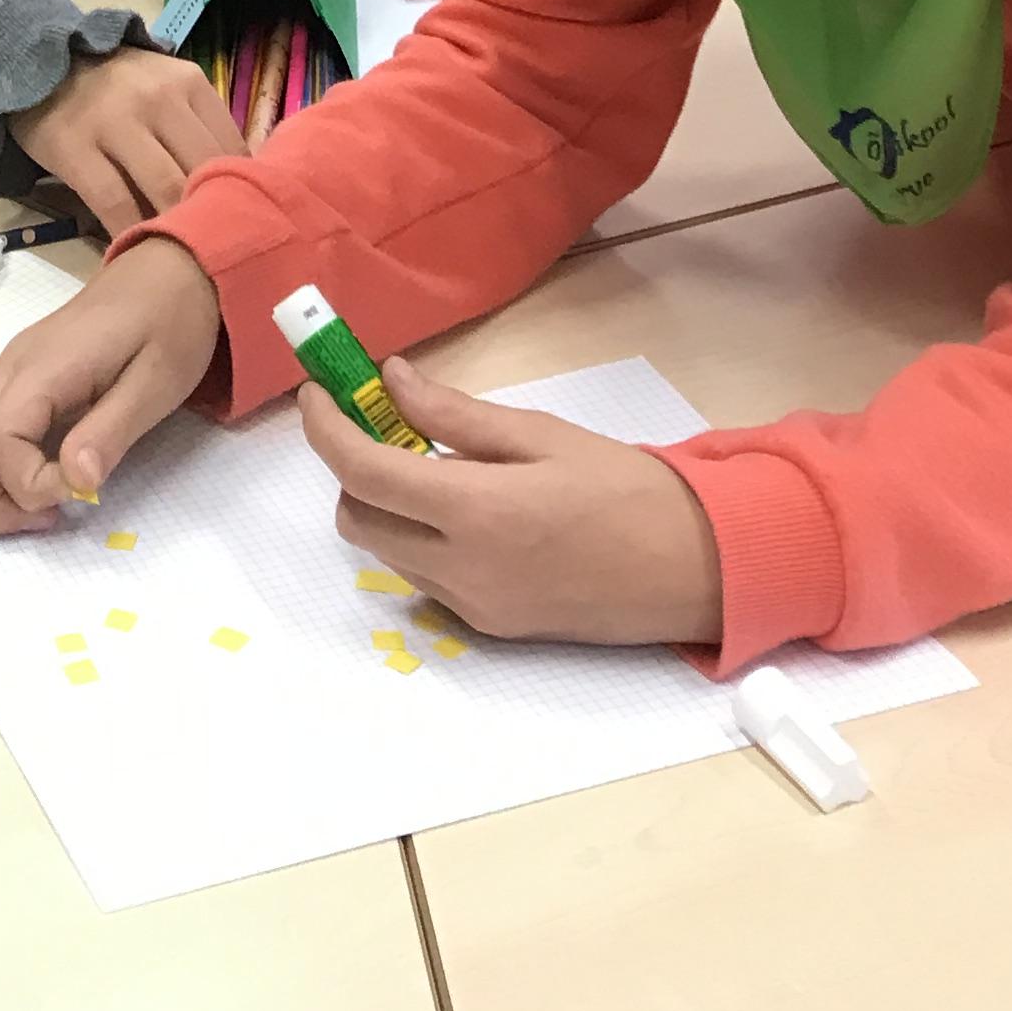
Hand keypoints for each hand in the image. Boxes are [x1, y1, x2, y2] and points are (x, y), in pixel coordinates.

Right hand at [0, 239, 222, 533]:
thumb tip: (76, 484)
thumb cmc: (171, 323)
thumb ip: (111, 431)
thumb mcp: (159, 382)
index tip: (80, 492)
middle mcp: (10, 364)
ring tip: (31, 502)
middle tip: (46, 518)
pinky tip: (26, 472)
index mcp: (45, 365)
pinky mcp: (11, 372)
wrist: (170, 270)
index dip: (26, 483)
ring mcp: (5, 366)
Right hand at [14, 44, 243, 239]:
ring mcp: (114, 120)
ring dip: (175, 229)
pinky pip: (114, 202)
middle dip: (211, 216)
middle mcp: (157, 97)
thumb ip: (200, 130)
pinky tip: (135, 249)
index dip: (241, 193)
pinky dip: (129, 231)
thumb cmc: (119, 86)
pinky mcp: (74, 146)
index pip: (231, 149)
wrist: (43, 57)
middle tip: (215, 251)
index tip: (241, 225)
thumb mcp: (167, 89)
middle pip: (201, 172)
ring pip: (163, 189)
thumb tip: (240, 192)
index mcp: (188, 83)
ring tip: (181, 257)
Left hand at [298, 361, 722, 647]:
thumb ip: (455, 415)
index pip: (364, 472)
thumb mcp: (541, 435)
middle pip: (359, 519)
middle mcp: (462, 570)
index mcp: (476, 512)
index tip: (318, 392)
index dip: (327, 429)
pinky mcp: (489, 629)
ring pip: (388, 552)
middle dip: (353, 469)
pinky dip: (421, 538)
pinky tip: (465, 507)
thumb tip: (390, 382)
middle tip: (383, 424)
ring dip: (386, 505)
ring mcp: (473, 607)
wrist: (692, 570)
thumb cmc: (625, 489)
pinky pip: (426, 578)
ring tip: (432, 462)